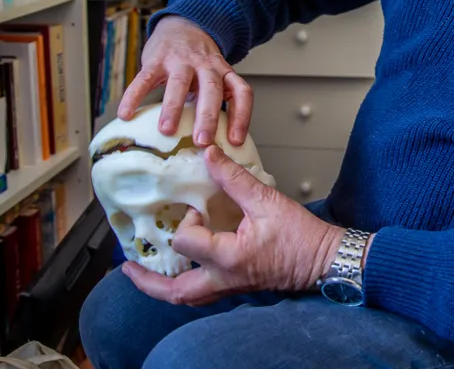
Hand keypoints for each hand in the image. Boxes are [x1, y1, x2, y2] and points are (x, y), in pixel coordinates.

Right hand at [118, 15, 251, 145]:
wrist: (182, 25)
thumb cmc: (199, 60)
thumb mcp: (214, 75)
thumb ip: (214, 101)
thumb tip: (214, 144)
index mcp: (223, 72)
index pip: (241, 93)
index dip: (242, 116)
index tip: (236, 141)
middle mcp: (205, 65)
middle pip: (211, 89)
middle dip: (207, 117)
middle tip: (202, 142)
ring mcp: (181, 60)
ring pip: (179, 83)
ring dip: (173, 107)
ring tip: (166, 130)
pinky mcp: (156, 59)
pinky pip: (145, 78)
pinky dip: (134, 96)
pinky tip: (126, 114)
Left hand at [122, 145, 344, 305]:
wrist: (325, 260)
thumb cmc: (302, 236)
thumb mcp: (267, 200)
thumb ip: (234, 178)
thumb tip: (209, 154)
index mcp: (229, 257)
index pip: (187, 241)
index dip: (186, 221)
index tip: (197, 207)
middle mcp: (225, 278)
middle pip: (174, 292)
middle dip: (147, 281)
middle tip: (128, 267)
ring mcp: (230, 287)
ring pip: (186, 298)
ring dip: (163, 286)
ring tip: (146, 273)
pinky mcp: (237, 286)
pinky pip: (201, 293)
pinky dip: (185, 285)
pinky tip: (181, 270)